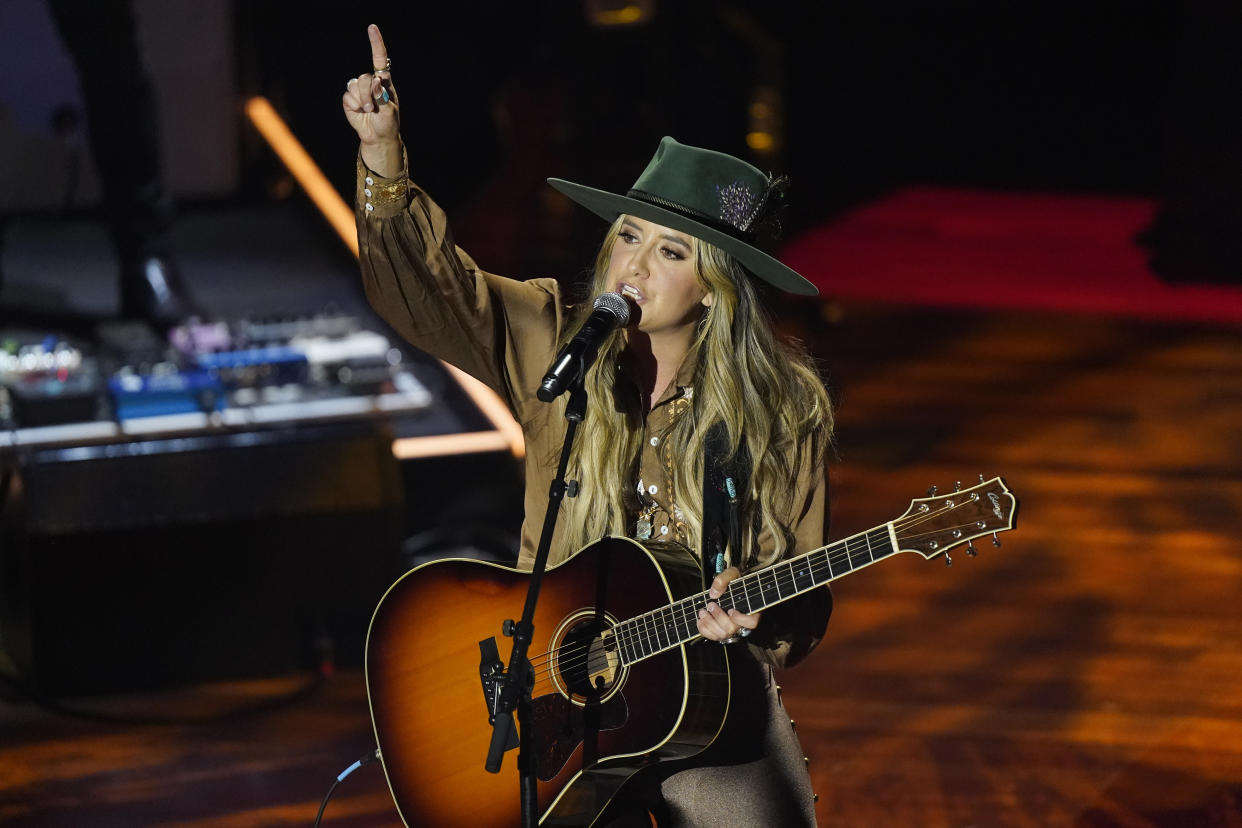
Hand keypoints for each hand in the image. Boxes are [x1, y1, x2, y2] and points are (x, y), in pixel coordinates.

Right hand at [342, 24, 401, 175]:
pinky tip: (359, 112)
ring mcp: (359, 90)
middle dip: (367, 93)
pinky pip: (347, 96)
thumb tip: (376, 82)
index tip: (372, 28)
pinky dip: (353, 105)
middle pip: (364, 77)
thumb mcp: (389, 112)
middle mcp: (371, 82)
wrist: (377, 136)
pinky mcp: (349, 98)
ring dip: (360, 100)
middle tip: (372, 107)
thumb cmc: (388, 123)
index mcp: (384, 82)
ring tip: (367, 110)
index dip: (376, 44)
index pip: (380, 59)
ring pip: (354, 86)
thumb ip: (382, 97)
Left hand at [697, 566, 761, 642]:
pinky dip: (704, 630)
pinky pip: (713, 637)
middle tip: (711, 605)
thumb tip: (714, 593)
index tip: (730, 610)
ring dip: (709, 623)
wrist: (728, 587)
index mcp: (751, 609)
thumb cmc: (734, 581)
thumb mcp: (731, 574)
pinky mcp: (721, 631)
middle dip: (718, 617)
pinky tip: (700, 620)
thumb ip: (723, 579)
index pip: (752, 622)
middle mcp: (742, 623)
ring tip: (703, 611)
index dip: (741, 619)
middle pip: (732, 629)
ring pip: (722, 635)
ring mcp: (732, 629)